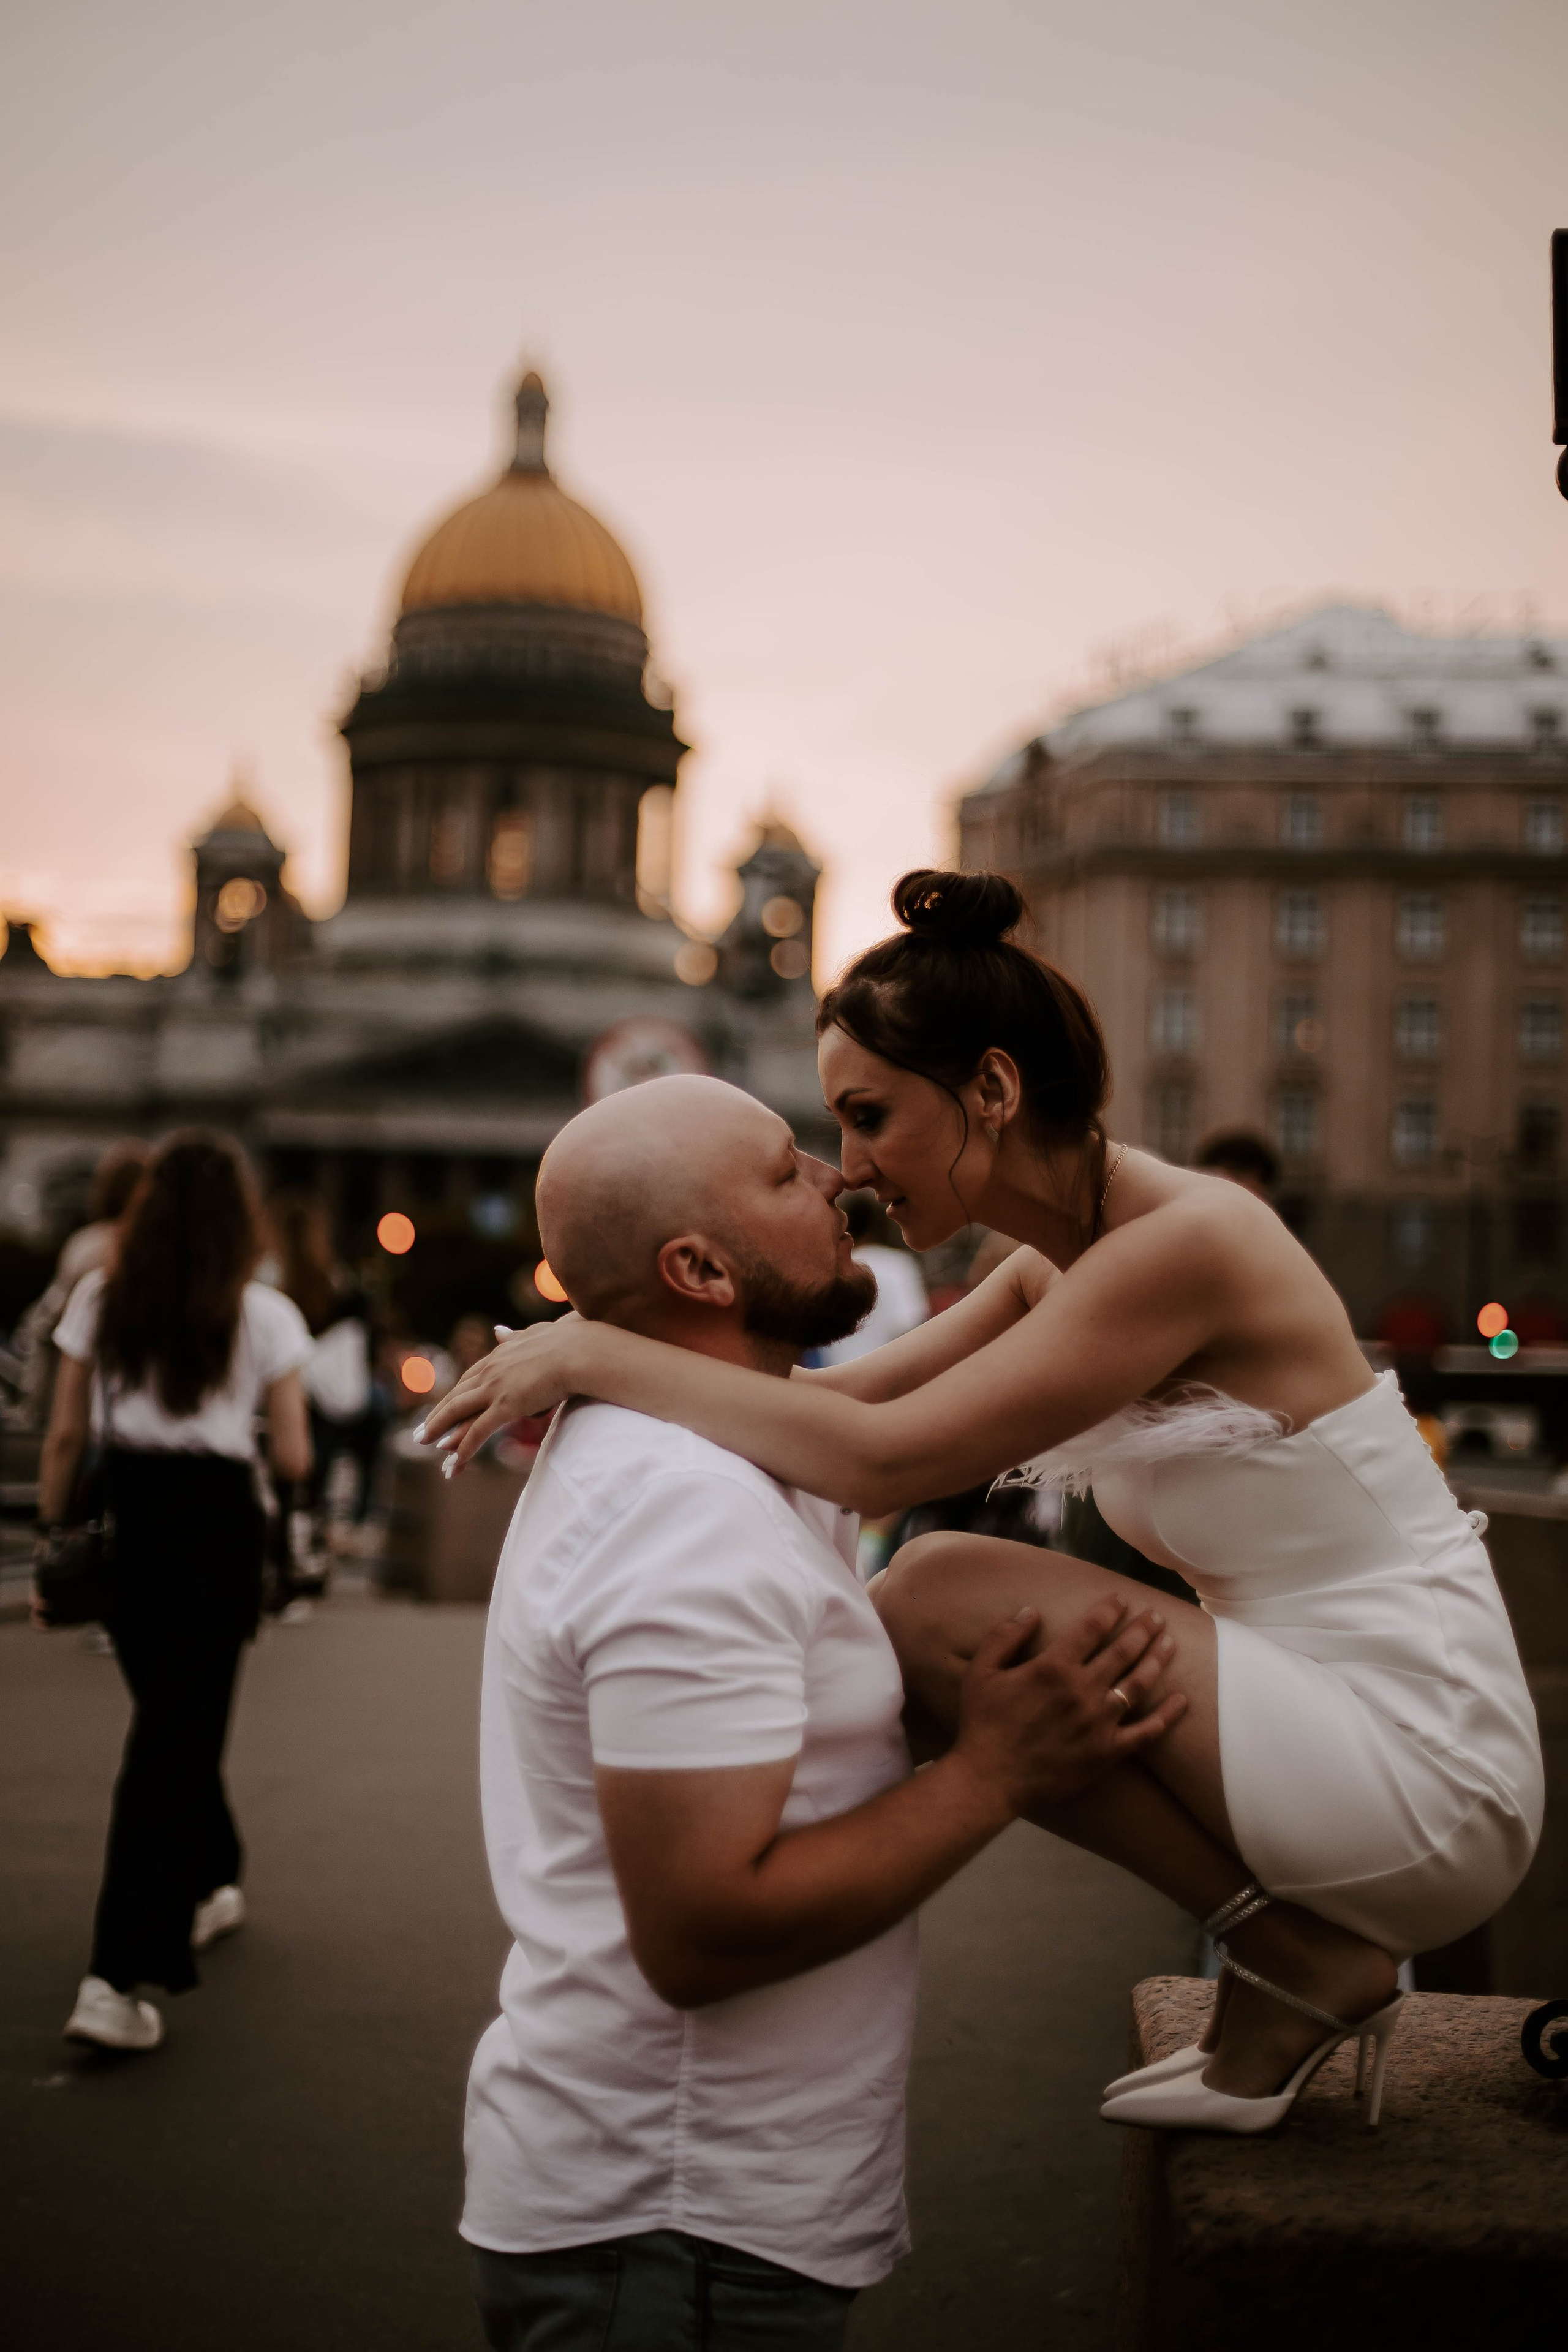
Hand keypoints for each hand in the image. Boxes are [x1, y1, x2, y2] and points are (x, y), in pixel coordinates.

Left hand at [419, 1316, 582, 1471]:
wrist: (581, 1350)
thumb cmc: (568, 1341)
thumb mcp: (534, 1335)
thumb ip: (514, 1337)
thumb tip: (497, 1330)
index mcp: (498, 1356)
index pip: (468, 1380)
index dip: (453, 1397)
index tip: (441, 1409)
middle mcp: (490, 1372)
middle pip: (456, 1397)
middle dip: (436, 1417)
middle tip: (421, 1433)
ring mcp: (496, 1388)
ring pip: (458, 1413)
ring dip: (439, 1431)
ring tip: (424, 1444)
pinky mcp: (507, 1405)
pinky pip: (479, 1431)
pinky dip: (464, 1448)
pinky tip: (454, 1462)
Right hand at [952, 1596, 1183, 1813]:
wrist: (990, 1780)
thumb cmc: (983, 1724)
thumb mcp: (981, 1671)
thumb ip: (1005, 1636)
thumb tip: (1031, 1611)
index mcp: (1053, 1667)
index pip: (1092, 1628)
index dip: (1110, 1610)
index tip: (1122, 1599)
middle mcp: (1082, 1690)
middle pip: (1123, 1651)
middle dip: (1142, 1629)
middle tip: (1156, 1615)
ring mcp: (1099, 1723)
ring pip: (1138, 1684)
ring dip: (1157, 1660)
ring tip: (1170, 1642)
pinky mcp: (1107, 1753)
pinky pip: (1146, 1732)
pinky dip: (1167, 1716)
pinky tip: (1181, 1700)